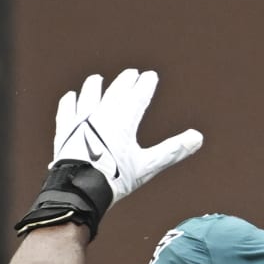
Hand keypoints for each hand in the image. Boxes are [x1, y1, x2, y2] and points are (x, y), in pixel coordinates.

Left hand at [53, 69, 201, 203]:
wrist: (78, 190)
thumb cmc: (114, 178)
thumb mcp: (148, 166)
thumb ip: (173, 150)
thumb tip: (198, 137)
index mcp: (124, 121)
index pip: (138, 96)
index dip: (146, 84)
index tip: (150, 75)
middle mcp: (102, 115)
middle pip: (116, 92)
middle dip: (125, 81)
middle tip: (132, 73)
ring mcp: (81, 122)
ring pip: (89, 97)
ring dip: (94, 86)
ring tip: (96, 79)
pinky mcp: (65, 132)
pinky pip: (66, 111)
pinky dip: (69, 102)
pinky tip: (70, 96)